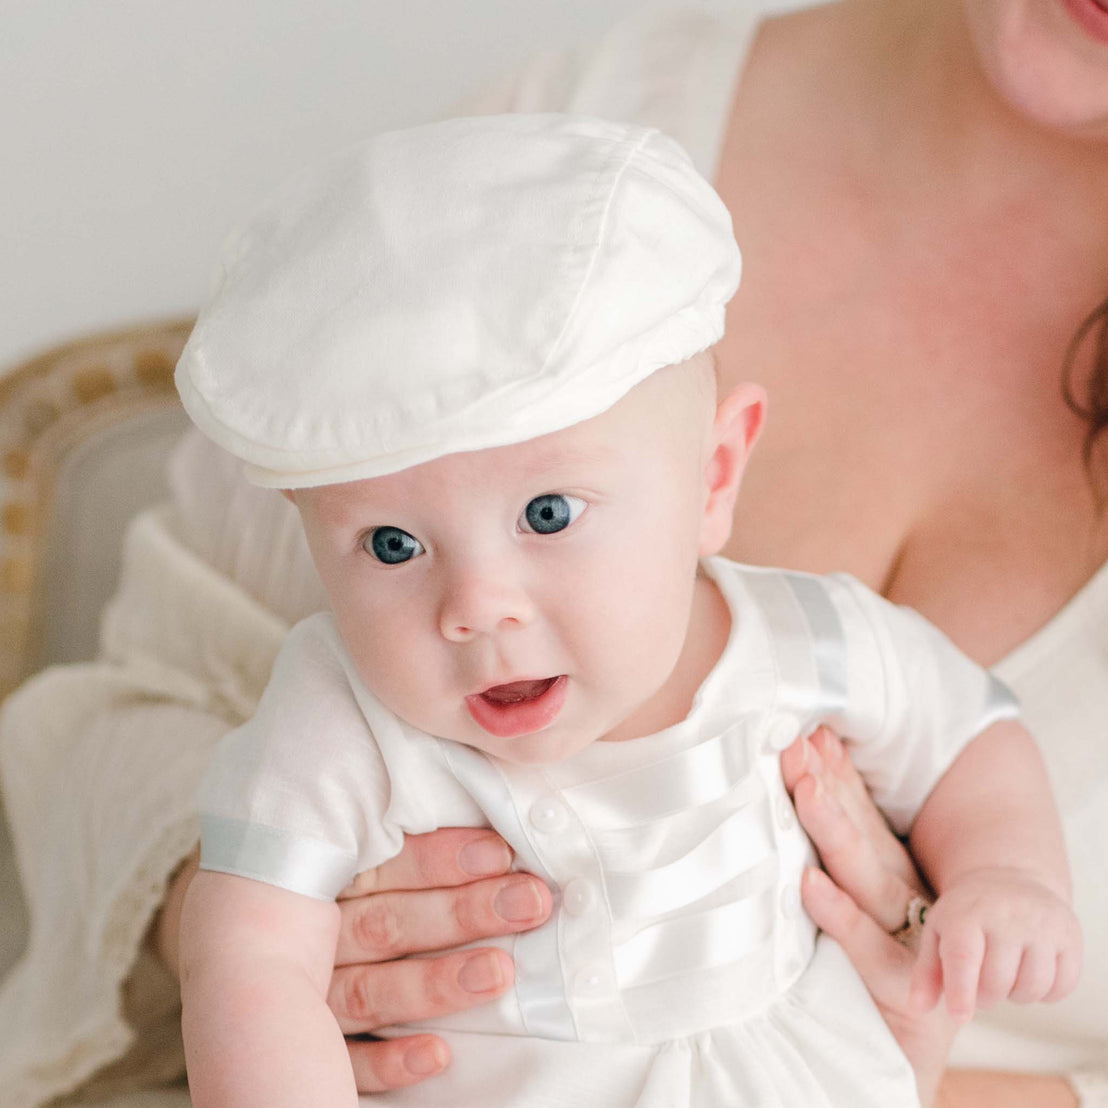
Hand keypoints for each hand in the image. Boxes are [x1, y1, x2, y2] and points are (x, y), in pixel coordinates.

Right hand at [154, 828, 551, 1093]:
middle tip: (529, 902)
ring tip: (500, 972)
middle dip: (462, 912)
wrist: (235, 925)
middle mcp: (310, 932)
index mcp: (325, 870)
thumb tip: (485, 797)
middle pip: (387, 923)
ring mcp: (301, 994)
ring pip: (369, 990)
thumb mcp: (348, 837)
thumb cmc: (324, 868)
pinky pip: (345, 1062)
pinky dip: (389, 1062)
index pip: (385, 864)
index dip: (442, 858)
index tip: (502, 851)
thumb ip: (394, 824)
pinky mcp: (304, 1045)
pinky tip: (438, 1056)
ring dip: (436, 984)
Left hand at [781, 727, 957, 1105]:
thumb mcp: (859, 900)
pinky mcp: (899, 985)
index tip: (806, 729)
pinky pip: (864, 946)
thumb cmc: (875, 969)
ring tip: (805, 790)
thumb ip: (833, 850)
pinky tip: (809, 884)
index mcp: (886, 872)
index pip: (859, 811)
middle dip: (829, 783)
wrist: (910, 1052)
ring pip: (866, 876)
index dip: (834, 770)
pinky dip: (837, 914)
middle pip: (861, 830)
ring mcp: (902, 937)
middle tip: (798, 741)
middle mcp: (897, 895)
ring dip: (835, 831)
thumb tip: (793, 787)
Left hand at [908, 867, 1081, 1022]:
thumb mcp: (938, 932)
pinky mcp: (1069, 936)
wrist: (1007, 878)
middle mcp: (1005, 916)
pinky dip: (1046, 993)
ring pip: (1031, 988)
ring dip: (1016, 996)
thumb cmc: (966, 914)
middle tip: (979, 983)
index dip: (961, 991)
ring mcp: (1041, 925)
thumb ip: (926, 973)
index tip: (959, 1017)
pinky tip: (1030, 972)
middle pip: (997, 982)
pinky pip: (1062, 986)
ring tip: (1004, 975)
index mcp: (966, 914)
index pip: (963, 957)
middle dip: (985, 996)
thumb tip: (916, 1010)